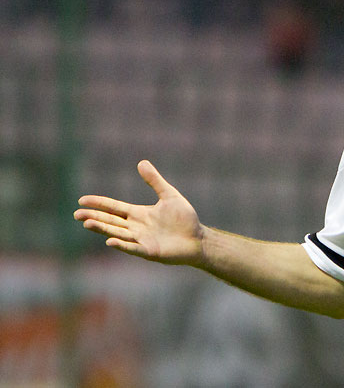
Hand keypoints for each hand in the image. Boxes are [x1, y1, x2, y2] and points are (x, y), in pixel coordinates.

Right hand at [74, 160, 203, 265]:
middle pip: (111, 221)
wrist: (198, 239)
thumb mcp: (169, 196)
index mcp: (139, 214)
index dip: (99, 204)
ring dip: (103, 229)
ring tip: (87, 223)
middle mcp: (136, 228)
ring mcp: (141, 240)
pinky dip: (122, 245)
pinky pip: (133, 248)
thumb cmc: (184, 219)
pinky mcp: (149, 251)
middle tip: (76, 214)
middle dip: (94, 217)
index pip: (114, 208)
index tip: (82, 200)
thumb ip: (155, 181)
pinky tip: (110, 241)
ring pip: (117, 233)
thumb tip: (141, 162)